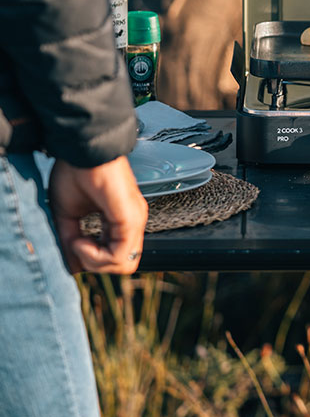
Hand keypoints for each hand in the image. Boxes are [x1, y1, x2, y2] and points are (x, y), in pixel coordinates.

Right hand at [49, 156, 147, 273]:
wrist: (83, 150)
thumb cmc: (76, 172)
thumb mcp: (67, 213)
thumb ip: (70, 240)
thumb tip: (72, 266)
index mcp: (120, 221)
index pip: (116, 257)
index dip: (91, 259)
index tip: (72, 244)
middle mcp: (132, 222)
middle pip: (122, 265)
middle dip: (95, 264)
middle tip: (75, 245)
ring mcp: (135, 220)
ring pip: (124, 264)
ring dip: (94, 261)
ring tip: (77, 241)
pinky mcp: (130, 218)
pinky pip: (119, 254)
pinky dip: (95, 255)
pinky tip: (81, 239)